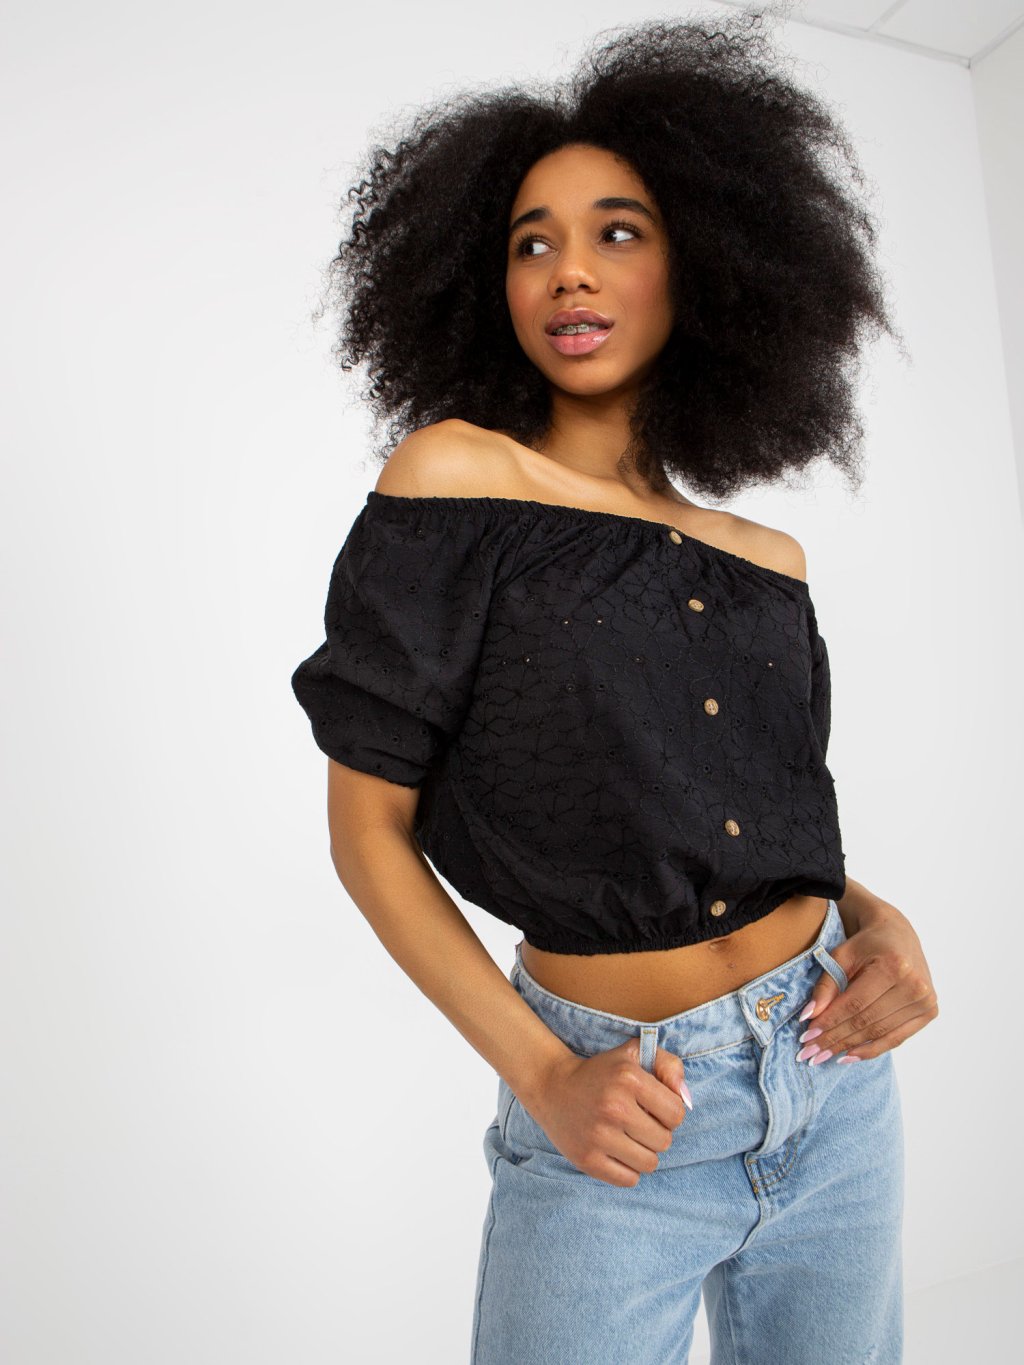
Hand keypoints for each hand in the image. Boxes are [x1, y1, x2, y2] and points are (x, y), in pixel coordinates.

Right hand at [527, 1038, 690, 1187]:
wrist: (552, 1086)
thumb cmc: (602, 1072)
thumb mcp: (635, 1054)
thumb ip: (669, 1066)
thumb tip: (686, 1100)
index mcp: (629, 1078)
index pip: (677, 1114)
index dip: (669, 1112)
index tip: (653, 1107)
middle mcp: (614, 1107)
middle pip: (665, 1141)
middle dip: (657, 1133)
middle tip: (638, 1122)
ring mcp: (598, 1136)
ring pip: (649, 1164)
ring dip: (644, 1153)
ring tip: (628, 1138)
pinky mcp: (587, 1159)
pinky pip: (629, 1179)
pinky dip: (628, 1169)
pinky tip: (616, 1151)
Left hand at [799, 895, 938, 1063]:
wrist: (897, 935)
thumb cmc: (866, 944)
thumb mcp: (841, 956)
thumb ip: (826, 985)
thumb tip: (809, 1017)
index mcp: (894, 966)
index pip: (855, 1004)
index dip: (829, 1022)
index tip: (806, 1037)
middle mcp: (915, 985)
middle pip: (866, 1021)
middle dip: (835, 1038)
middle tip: (810, 1052)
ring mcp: (925, 1001)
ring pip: (879, 1032)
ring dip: (849, 1047)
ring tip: (824, 1056)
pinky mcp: (928, 1012)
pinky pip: (896, 1038)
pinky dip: (871, 1049)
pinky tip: (848, 1056)